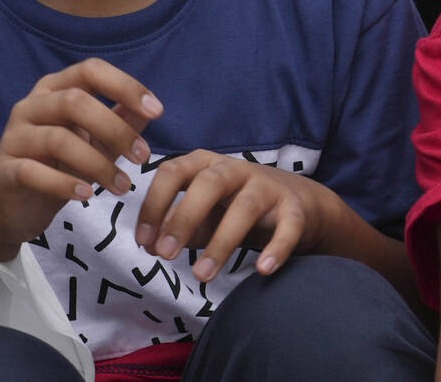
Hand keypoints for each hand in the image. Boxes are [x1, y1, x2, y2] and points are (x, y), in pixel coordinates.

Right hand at [0, 59, 162, 264]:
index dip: (125, 85)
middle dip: (115, 129)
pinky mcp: (5, 171)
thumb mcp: (93, 141)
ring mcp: (14, 137)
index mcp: (54, 90)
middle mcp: (31, 106)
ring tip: (123, 186)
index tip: (157, 111)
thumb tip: (152, 108)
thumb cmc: (56, 165)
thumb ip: (119, 122)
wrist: (9, 203)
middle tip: (143, 157)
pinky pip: (34, 172)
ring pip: (58, 140)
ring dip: (98, 164)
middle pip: (75, 102)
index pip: (90, 71)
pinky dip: (64, 184)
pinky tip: (87, 194)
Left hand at [133, 150, 327, 280]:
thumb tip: (150, 245)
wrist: (297, 203)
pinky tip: (262, 269)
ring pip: (245, 207)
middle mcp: (235, 169)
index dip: (154, 205)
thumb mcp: (202, 212)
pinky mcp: (294, 209)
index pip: (172, 173)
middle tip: (166, 254)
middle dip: (184, 218)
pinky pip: (288, 227)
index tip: (143, 240)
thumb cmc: (236, 206)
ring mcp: (267, 186)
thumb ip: (175, 224)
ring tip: (202, 275)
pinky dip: (276, 248)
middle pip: (207, 184)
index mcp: (205, 164)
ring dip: (221, 242)